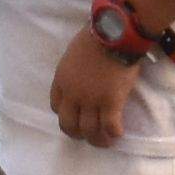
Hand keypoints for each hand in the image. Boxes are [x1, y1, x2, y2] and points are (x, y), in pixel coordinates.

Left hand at [48, 23, 146, 145]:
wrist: (114, 33)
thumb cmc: (95, 36)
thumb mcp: (73, 52)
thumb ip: (73, 68)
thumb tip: (82, 74)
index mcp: (62, 80)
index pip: (56, 106)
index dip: (65, 114)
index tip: (74, 115)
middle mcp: (73, 95)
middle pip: (69, 125)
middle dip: (77, 133)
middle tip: (86, 135)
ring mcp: (92, 101)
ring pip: (90, 131)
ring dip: (97, 139)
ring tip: (105, 141)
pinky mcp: (111, 103)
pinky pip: (110, 127)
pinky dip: (114, 133)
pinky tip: (118, 134)